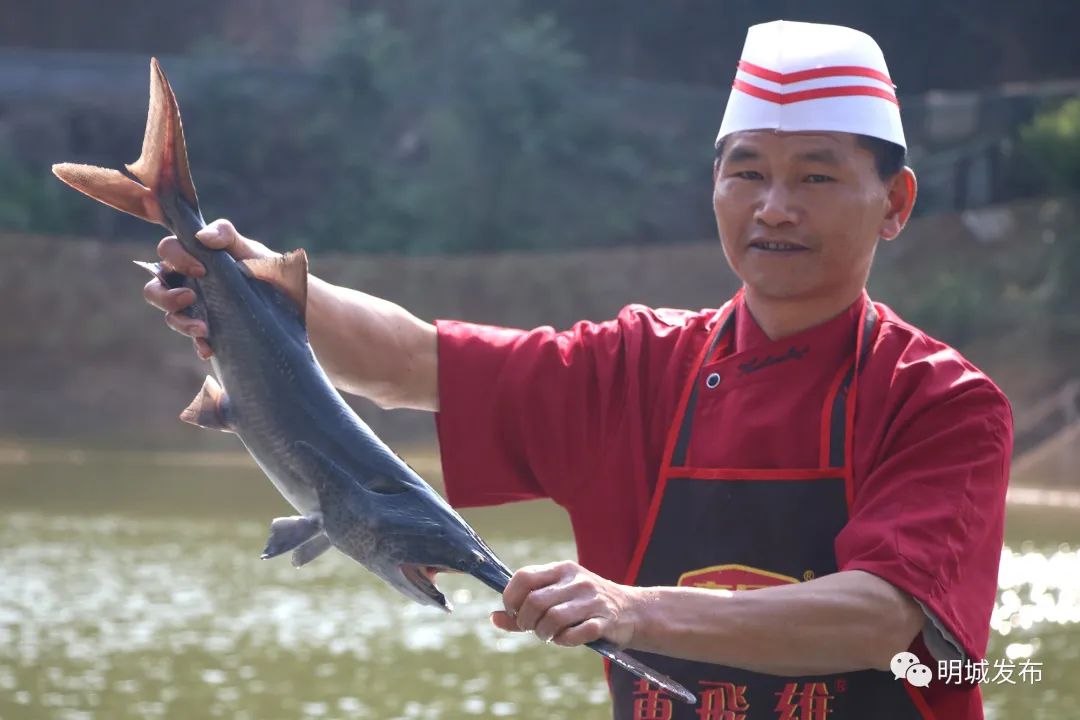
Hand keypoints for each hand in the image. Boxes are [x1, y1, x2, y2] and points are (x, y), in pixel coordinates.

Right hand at [142, 218, 275, 358]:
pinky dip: (199, 344)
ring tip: (203, 329)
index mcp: (195, 257)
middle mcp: (189, 282)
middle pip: (156, 288)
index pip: (167, 250)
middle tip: (190, 297)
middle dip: (165, 295)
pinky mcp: (209, 331)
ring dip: (180, 322)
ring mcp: (197, 308)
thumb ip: (227, 236)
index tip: (200, 269)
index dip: (176, 258)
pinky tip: (208, 349)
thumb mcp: (251, 250)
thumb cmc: (267, 268)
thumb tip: (202, 236)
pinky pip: (194, 340)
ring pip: (171, 316)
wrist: (294, 301)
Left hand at [491, 560, 641, 647]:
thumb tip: (493, 618)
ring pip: (553, 619)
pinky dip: (564, 641)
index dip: (511, 599)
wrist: (633, 610)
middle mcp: (576, 580)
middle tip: (533, 628)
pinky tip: (566, 639)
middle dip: (527, 621)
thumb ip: (524, 608)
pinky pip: (574, 634)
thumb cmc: (584, 605)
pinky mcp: (605, 620)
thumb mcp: (556, 597)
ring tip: (549, 635)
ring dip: (544, 634)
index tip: (516, 612)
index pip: (523, 577)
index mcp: (561, 569)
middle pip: (535, 602)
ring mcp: (592, 599)